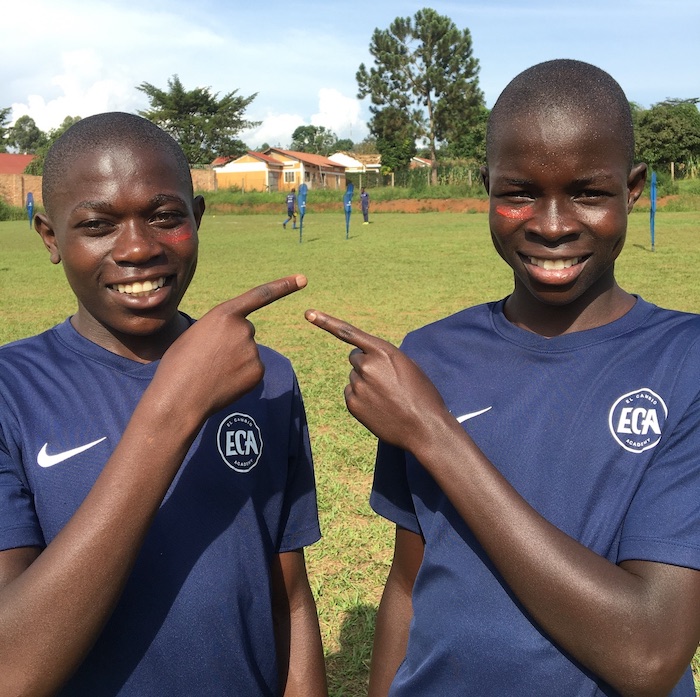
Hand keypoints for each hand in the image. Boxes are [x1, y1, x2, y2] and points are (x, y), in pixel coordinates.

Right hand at [153, 275, 306, 420]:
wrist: (179, 397)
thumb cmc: (179, 365)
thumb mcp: (195, 334)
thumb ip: (220, 329)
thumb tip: (239, 343)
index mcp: (224, 314)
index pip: (259, 295)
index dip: (283, 286)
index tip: (303, 279)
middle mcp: (244, 328)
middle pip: (245, 331)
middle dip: (232, 343)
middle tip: (208, 358)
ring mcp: (253, 350)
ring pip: (248, 352)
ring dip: (234, 360)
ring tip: (212, 371)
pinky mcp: (258, 371)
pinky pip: (252, 369)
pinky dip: (240, 376)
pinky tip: (224, 382)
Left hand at [305, 309, 450, 452]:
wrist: (424, 427)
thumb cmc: (422, 395)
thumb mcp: (408, 366)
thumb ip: (384, 357)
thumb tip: (364, 359)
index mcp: (383, 351)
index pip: (349, 333)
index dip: (326, 322)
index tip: (308, 314)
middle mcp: (367, 365)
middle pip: (355, 359)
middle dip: (366, 366)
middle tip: (386, 381)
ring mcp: (358, 385)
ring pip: (354, 378)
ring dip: (366, 383)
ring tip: (387, 397)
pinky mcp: (352, 404)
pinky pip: (351, 393)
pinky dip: (362, 399)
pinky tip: (379, 407)